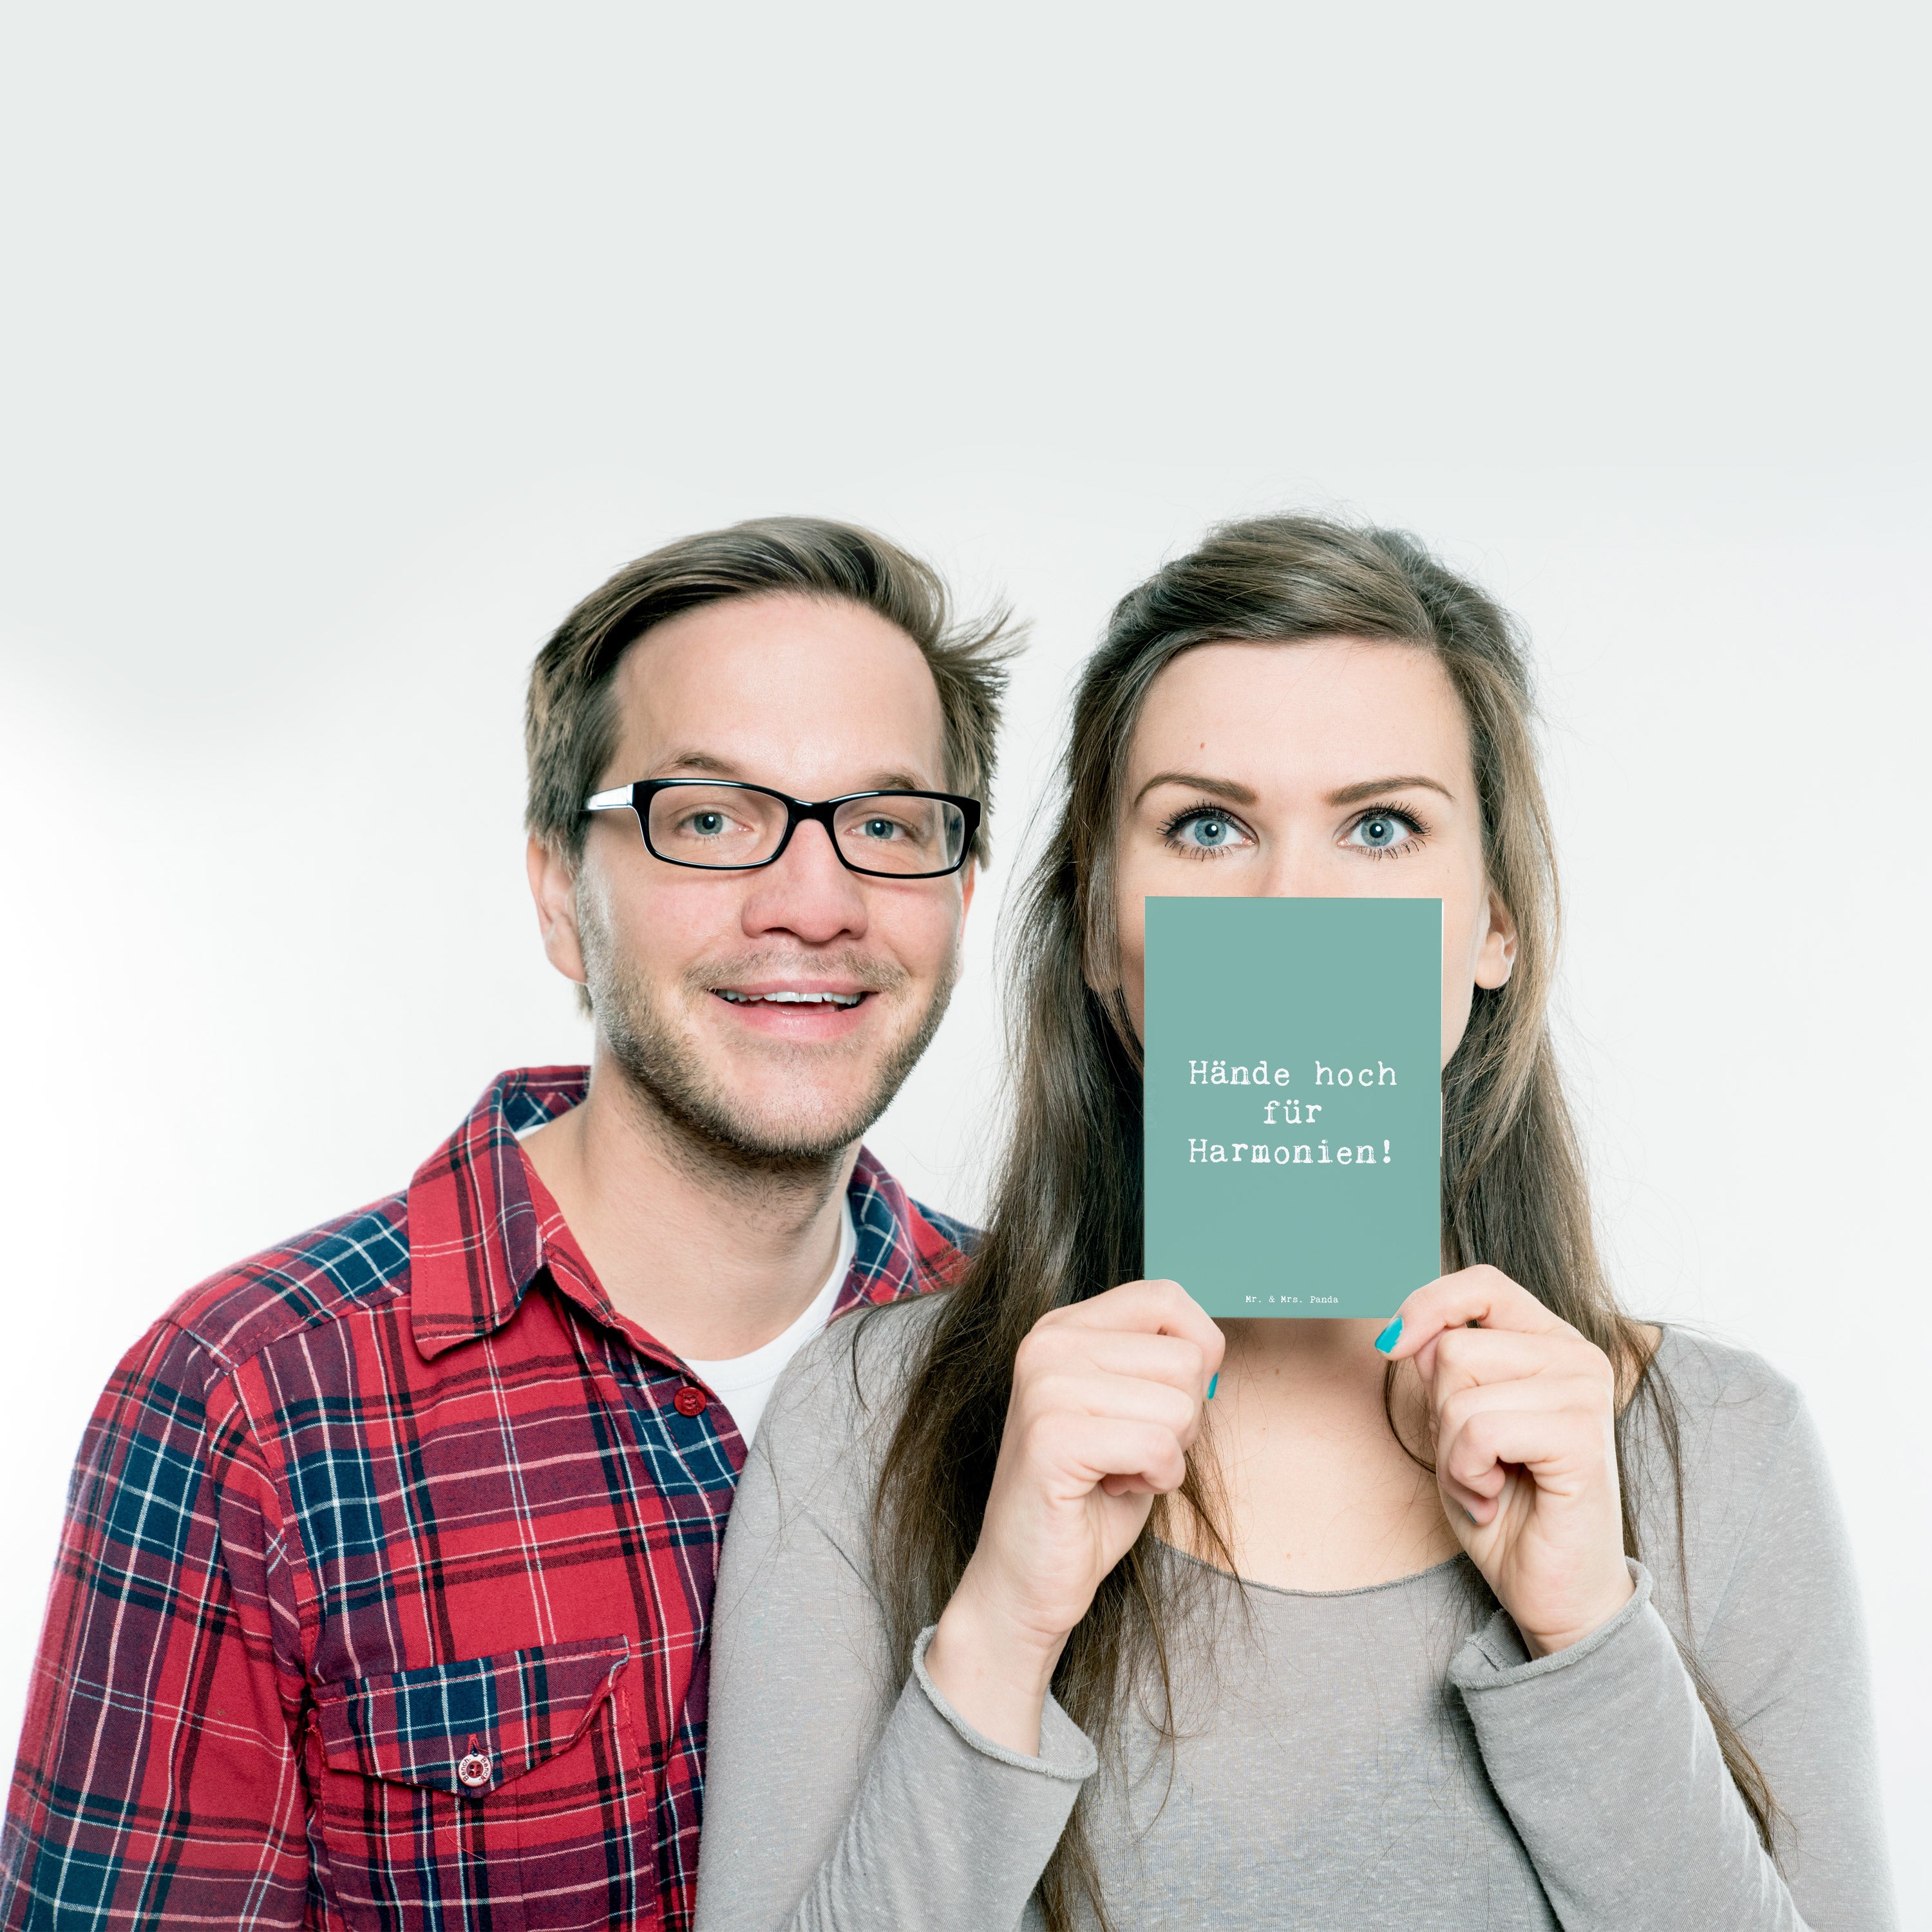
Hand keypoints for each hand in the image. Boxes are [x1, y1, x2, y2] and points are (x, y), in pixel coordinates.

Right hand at [924, 1279, 1222, 1752]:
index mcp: (1064, 1327)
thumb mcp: (1130, 1410)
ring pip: (1179, 1404)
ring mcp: (1045, 1385)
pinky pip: (1159, 1446)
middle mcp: (1048, 1343)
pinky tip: (1111, 1490)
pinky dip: (1155, 1480)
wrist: (1028, 1577)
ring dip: (1168, 1455)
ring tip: (1117, 1472)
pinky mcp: (1052, 1436)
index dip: (1198, 1352)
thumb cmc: (1089, 1497)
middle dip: (1181, 1420)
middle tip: (1130, 1452)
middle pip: (1185, 1359)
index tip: (1167, 1403)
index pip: (1168, 1297)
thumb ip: (1159, 1365)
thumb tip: (1212, 1346)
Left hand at [1382, 1266, 1633, 1657]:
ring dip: (1451, 1453)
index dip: (1428, 1305)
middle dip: (1439, 1414)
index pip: (1483, 1285)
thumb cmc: (1504, 1505)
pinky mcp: (1583, 1438)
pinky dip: (1467, 1474)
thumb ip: (1443, 1370)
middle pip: (1454, 1348)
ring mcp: (1585, 1394)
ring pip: (1460, 1392)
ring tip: (1487, 1483)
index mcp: (1549, 1342)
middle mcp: (1577, 1357)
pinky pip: (1480, 1431)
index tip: (1392, 1345)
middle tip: (1473, 1462)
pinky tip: (1496, 1499)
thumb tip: (1409, 1335)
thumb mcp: (1455, 1424)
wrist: (1550, 1588)